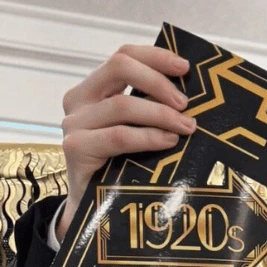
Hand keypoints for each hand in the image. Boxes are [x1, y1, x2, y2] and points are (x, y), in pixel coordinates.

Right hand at [57, 44, 196, 242]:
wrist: (91, 211)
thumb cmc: (121, 170)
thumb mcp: (136, 133)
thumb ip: (150, 111)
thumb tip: (192, 101)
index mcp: (94, 89)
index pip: (123, 56)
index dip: (155, 56)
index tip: (185, 68)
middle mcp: (79, 100)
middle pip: (120, 67)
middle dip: (159, 82)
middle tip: (186, 104)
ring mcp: (74, 123)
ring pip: (123, 104)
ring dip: (161, 114)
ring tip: (186, 127)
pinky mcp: (76, 148)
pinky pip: (119, 136)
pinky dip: (148, 137)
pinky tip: (168, 141)